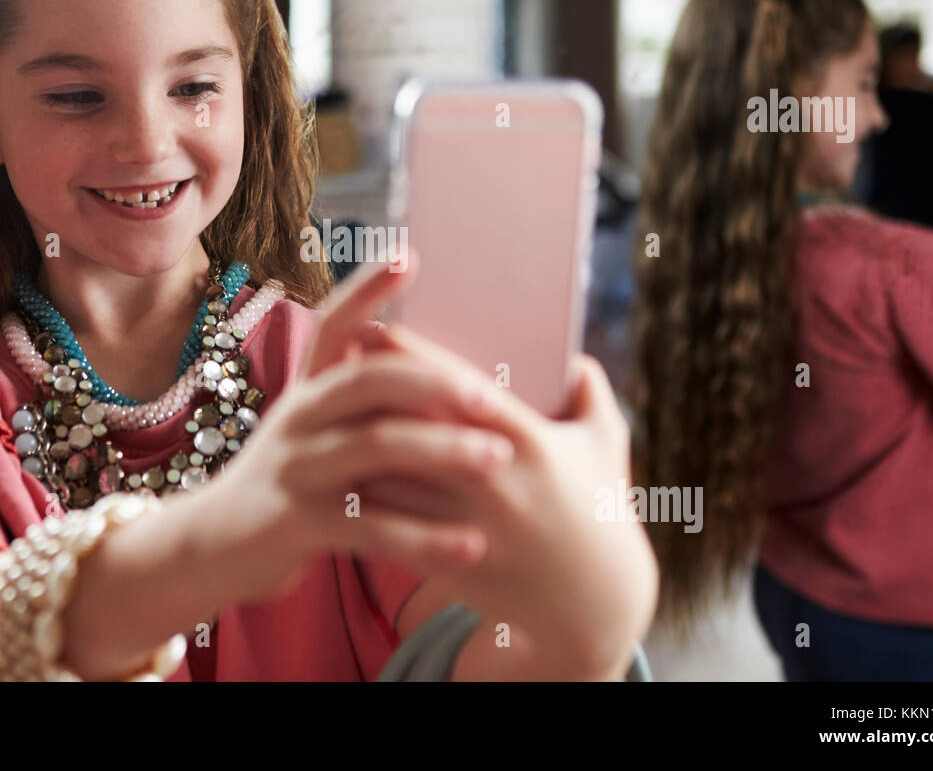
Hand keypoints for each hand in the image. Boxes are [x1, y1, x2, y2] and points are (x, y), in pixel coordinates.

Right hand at [204, 255, 517, 601]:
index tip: (409, 254)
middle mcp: (297, 417)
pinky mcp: (297, 524)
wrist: (215, 545)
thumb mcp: (315, 429)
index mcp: (307, 387)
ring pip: (373, 448)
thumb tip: (446, 371)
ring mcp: (295, 469)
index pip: (333, 323)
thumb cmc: (293, 478)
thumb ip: (364, 401)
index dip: (366, 288)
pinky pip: (371, 528)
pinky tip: (472, 543)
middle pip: (365, 381)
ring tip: (497, 460)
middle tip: (491, 396)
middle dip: (432, 381)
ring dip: (441, 451)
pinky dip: (425, 537)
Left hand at [353, 309, 657, 677]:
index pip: (459, 388)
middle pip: (412, 427)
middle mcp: (492, 480)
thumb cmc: (599, 512)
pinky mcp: (448, 561)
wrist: (594, 605)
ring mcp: (467, 524)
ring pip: (390, 477)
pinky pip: (391, 524)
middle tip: (335, 365)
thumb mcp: (607, 447)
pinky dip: (363, 498)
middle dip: (369, 394)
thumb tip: (573, 355)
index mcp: (529, 441)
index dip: (413, 356)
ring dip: (354, 446)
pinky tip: (338, 475)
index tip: (376, 328)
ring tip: (325, 417)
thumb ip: (591, 394)